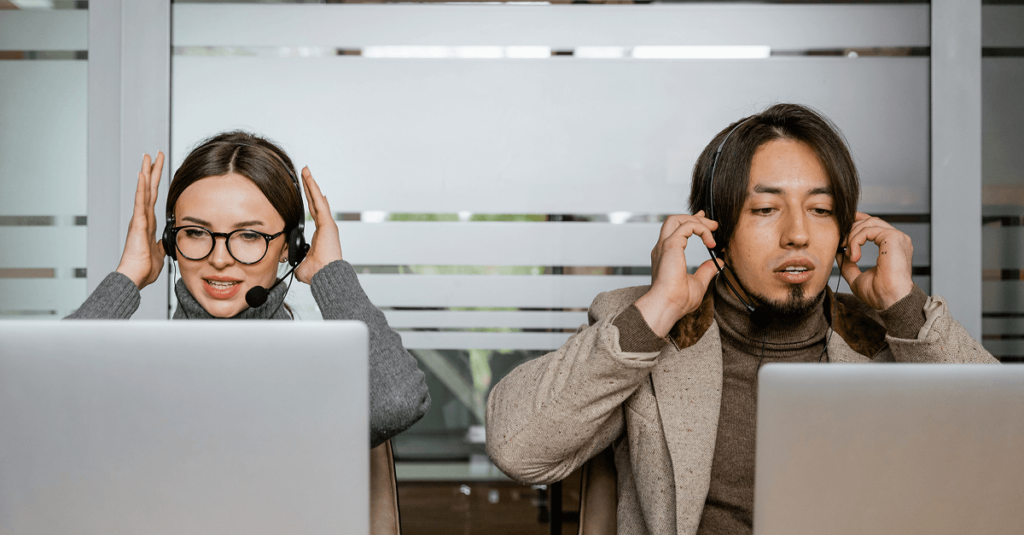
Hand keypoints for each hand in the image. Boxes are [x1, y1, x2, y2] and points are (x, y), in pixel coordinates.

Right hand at [116, 152, 165, 288]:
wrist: (135, 277)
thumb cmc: (143, 268)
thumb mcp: (159, 251)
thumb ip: (162, 243)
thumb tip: (166, 241)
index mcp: (148, 222)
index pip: (154, 197)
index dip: (156, 182)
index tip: (159, 168)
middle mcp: (142, 217)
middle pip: (149, 188)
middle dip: (152, 171)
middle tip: (155, 154)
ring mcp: (139, 219)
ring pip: (143, 191)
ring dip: (146, 173)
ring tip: (147, 157)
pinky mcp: (137, 224)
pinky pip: (140, 202)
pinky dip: (141, 188)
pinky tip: (142, 175)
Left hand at [295, 167, 343, 283]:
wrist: (325, 275)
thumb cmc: (318, 273)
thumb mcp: (302, 266)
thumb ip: (298, 262)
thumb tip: (293, 266)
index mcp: (320, 236)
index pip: (315, 214)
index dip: (311, 202)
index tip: (308, 193)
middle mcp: (325, 227)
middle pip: (316, 203)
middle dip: (310, 188)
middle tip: (305, 175)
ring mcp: (327, 224)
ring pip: (318, 199)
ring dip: (311, 185)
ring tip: (306, 171)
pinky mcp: (327, 222)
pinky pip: (319, 202)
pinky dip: (314, 190)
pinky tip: (309, 179)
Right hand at [634, 211, 719, 336]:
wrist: (667, 305)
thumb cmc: (677, 301)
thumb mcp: (698, 283)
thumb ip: (706, 271)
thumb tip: (717, 262)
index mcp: (666, 256)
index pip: (675, 231)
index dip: (691, 223)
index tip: (705, 222)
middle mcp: (663, 248)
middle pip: (674, 220)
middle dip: (694, 218)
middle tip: (712, 224)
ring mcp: (665, 245)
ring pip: (678, 219)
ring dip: (697, 221)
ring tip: (712, 228)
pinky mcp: (671, 245)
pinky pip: (687, 226)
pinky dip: (701, 229)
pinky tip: (710, 241)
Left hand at [838, 212, 913, 310]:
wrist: (891, 300)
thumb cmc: (879, 293)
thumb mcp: (857, 277)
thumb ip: (848, 264)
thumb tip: (839, 253)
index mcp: (892, 246)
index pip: (875, 225)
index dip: (857, 221)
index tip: (842, 226)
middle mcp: (897, 239)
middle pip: (870, 221)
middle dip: (851, 228)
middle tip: (840, 243)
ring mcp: (897, 237)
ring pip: (868, 223)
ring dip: (852, 237)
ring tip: (848, 255)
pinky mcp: (893, 237)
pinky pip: (867, 231)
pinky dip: (856, 241)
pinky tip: (854, 257)